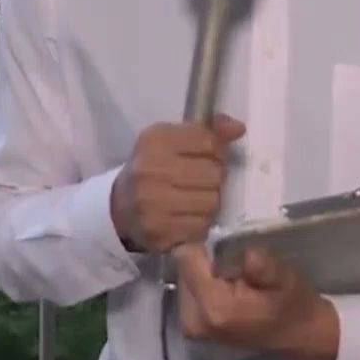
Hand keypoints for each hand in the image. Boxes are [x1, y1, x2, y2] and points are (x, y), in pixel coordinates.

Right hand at [109, 115, 245, 252]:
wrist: (120, 207)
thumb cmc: (153, 168)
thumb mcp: (172, 142)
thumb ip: (207, 132)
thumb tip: (239, 128)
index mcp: (155, 140)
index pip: (209, 142)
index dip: (216, 151)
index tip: (206, 157)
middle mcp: (151, 169)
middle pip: (214, 173)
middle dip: (214, 178)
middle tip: (200, 181)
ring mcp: (153, 203)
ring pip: (212, 201)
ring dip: (209, 202)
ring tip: (194, 199)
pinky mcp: (159, 231)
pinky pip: (201, 226)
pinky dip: (200, 223)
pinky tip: (186, 217)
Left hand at [172, 245, 338, 359]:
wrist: (298, 336)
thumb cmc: (292, 305)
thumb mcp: (285, 278)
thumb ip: (262, 265)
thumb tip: (245, 253)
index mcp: (214, 307)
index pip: (186, 257)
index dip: (208, 247)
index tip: (230, 250)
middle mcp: (193, 319)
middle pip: (183, 267)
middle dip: (206, 261)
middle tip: (236, 267)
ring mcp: (190, 327)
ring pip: (184, 277)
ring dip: (205, 272)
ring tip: (233, 279)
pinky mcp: (191, 327)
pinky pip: (189, 290)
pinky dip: (205, 284)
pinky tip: (227, 289)